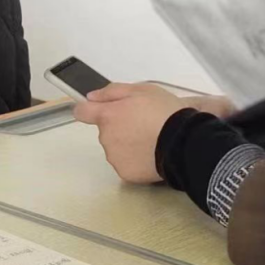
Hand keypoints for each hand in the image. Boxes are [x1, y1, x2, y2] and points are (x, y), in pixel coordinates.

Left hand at [75, 83, 233, 184]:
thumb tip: (91, 97)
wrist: (183, 141)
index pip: (82, 112)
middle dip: (119, 127)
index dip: (88, 110)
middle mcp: (106, 138)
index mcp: (107, 115)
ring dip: (127, 145)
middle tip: (142, 124)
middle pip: (105, 131)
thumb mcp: (142, 90)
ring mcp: (115, 158)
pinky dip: (135, 161)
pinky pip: (126, 165)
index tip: (98, 111)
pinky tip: (151, 155)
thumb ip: (112, 92)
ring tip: (151, 141)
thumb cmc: (164, 111)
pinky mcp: (126, 174)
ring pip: (116, 149)